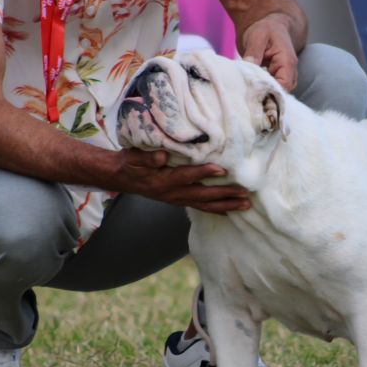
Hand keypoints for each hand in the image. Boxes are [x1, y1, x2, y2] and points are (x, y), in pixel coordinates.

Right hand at [112, 149, 249, 213]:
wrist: (121, 177)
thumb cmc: (129, 163)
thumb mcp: (133, 157)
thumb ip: (147, 157)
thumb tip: (163, 155)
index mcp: (162, 181)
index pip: (185, 176)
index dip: (203, 173)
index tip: (222, 168)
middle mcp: (172, 193)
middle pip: (202, 195)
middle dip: (224, 195)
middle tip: (244, 194)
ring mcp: (176, 200)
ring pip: (205, 205)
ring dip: (226, 205)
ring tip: (245, 205)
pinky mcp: (179, 201)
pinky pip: (200, 208)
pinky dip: (216, 210)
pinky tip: (231, 210)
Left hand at [241, 13, 299, 91]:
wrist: (272, 27)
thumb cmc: (267, 29)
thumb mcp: (257, 35)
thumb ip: (254, 52)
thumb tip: (248, 66)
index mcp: (287, 62)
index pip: (284, 85)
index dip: (270, 91)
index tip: (254, 90)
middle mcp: (290, 73)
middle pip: (282, 93)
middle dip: (266, 96)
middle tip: (248, 94)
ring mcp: (285, 78)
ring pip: (278, 94)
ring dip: (264, 95)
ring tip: (248, 92)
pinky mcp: (277, 80)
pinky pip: (272, 91)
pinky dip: (262, 92)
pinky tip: (251, 89)